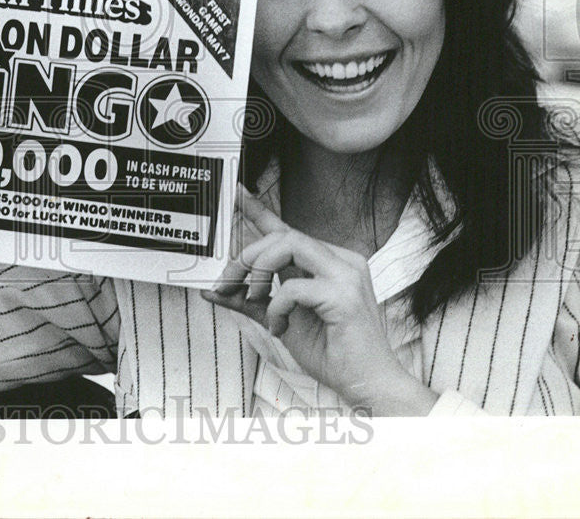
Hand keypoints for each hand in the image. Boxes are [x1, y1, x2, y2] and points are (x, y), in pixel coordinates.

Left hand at [202, 187, 437, 414]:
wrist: (368, 384)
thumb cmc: (331, 353)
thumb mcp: (279, 320)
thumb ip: (249, 302)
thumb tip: (212, 291)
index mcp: (328, 263)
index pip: (288, 231)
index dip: (259, 211)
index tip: (236, 195)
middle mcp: (340, 261)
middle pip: (282, 236)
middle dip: (247, 257)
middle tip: (228, 282)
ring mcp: (346, 275)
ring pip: (288, 247)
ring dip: (259, 272)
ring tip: (254, 299)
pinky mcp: (344, 296)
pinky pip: (293, 286)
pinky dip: (276, 306)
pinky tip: (280, 326)